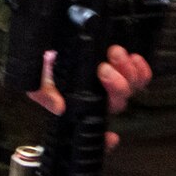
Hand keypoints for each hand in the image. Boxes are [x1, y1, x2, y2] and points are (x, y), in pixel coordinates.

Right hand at [28, 46, 151, 149]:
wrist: (49, 35)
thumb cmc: (43, 60)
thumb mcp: (35, 78)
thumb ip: (43, 93)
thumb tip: (59, 107)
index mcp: (78, 105)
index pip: (93, 129)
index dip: (105, 141)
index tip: (112, 137)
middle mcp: (98, 97)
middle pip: (117, 103)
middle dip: (115, 86)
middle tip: (102, 69)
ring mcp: (113, 80)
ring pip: (131, 88)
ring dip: (127, 72)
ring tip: (114, 54)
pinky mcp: (122, 65)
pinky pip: (140, 75)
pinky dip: (139, 68)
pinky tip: (131, 58)